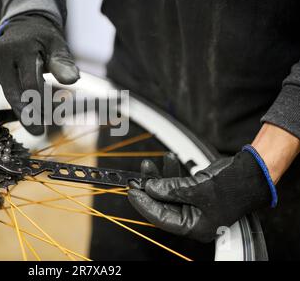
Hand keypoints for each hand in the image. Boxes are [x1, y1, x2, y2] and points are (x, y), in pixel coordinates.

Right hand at [0, 14, 79, 138]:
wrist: (27, 26)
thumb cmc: (44, 43)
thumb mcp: (58, 48)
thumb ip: (63, 63)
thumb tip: (73, 79)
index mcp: (23, 50)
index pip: (31, 81)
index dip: (40, 103)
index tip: (47, 124)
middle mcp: (2, 54)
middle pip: (8, 87)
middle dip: (21, 112)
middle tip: (33, 132)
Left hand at [128, 150, 271, 241]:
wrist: (254, 172)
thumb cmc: (233, 186)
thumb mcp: (196, 189)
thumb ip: (170, 189)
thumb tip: (150, 188)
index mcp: (195, 226)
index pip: (161, 218)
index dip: (144, 204)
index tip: (132, 191)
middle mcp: (194, 218)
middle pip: (162, 204)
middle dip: (149, 188)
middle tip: (137, 177)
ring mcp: (194, 204)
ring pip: (168, 192)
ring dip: (158, 177)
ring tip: (149, 164)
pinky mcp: (196, 191)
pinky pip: (177, 183)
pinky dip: (171, 172)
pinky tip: (168, 160)